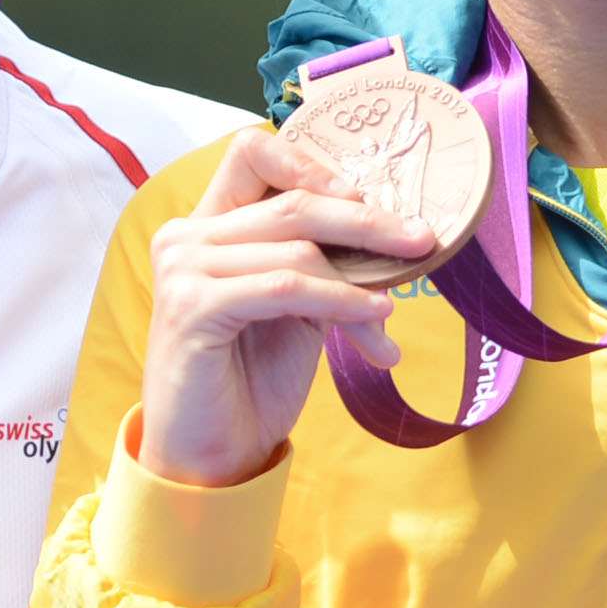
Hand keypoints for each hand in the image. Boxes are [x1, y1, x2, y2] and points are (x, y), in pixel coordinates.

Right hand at [129, 122, 432, 487]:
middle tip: (423, 241)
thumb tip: (396, 236)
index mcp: (206, 225)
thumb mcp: (296, 308)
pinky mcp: (192, 306)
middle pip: (292, 200)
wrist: (211, 454)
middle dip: (368, 221)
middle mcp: (186, 236)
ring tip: (393, 311)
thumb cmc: (251, 381)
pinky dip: (340, 301)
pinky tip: (375, 320)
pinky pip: (286, 288)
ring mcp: (183, 268)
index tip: (366, 198)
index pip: (253, 153)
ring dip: (361, 280)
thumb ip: (321, 263)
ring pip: (297, 247)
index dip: (313, 166)